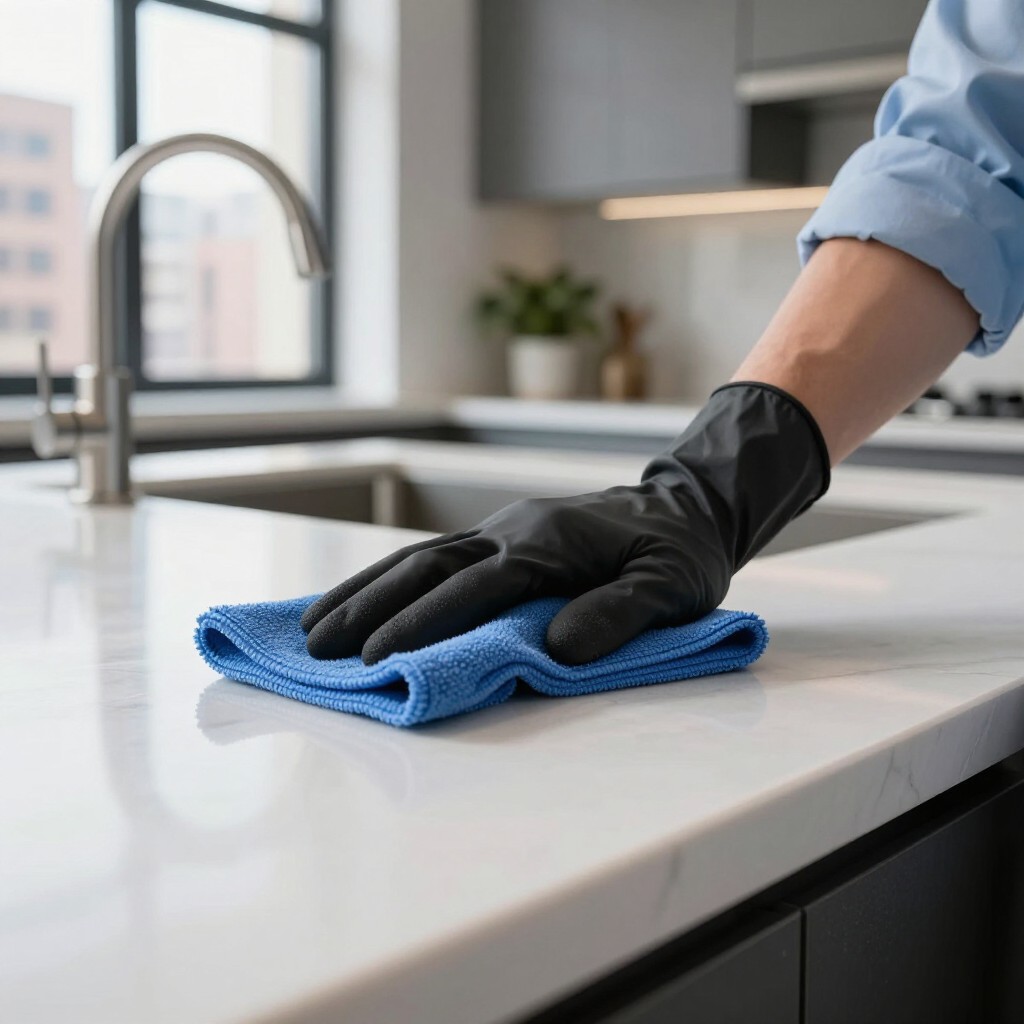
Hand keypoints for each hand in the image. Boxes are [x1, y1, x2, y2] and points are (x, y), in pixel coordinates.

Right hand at [301, 383, 828, 665]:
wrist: (685, 505)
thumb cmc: (680, 554)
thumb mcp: (673, 586)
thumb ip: (619, 613)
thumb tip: (556, 649)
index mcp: (549, 544)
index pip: (475, 587)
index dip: (423, 622)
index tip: (378, 659)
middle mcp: (513, 530)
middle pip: (427, 566)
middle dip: (370, 607)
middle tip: (319, 648)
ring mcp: (502, 528)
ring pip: (420, 555)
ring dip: (366, 591)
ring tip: (316, 627)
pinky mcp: (501, 535)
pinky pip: (435, 553)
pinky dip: (392, 578)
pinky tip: (365, 599)